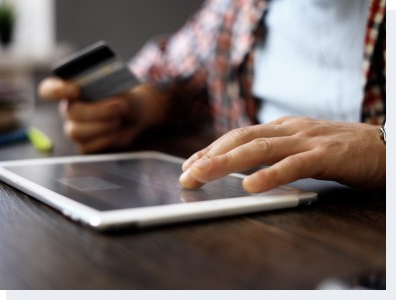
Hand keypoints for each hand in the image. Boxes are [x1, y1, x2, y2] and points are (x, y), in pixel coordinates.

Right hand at [38, 77, 166, 152]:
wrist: (135, 115)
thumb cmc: (123, 97)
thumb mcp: (120, 88)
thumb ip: (110, 88)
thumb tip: (106, 96)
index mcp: (71, 90)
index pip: (49, 90)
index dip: (55, 91)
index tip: (74, 90)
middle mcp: (68, 109)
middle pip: (72, 112)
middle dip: (99, 111)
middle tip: (121, 107)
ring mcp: (74, 128)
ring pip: (75, 132)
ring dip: (101, 126)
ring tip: (117, 121)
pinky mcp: (84, 145)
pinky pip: (85, 147)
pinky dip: (103, 140)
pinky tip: (113, 134)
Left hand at [179, 116, 385, 192]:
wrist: (384, 145)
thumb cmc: (340, 149)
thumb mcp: (300, 146)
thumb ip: (275, 152)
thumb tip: (245, 167)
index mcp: (282, 127)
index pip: (238, 136)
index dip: (212, 149)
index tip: (191, 164)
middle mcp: (289, 129)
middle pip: (241, 139)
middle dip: (210, 156)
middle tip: (187, 174)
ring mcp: (307, 140)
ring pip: (260, 148)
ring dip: (227, 162)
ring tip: (202, 175)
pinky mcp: (326, 155)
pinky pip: (293, 165)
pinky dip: (270, 174)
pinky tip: (250, 186)